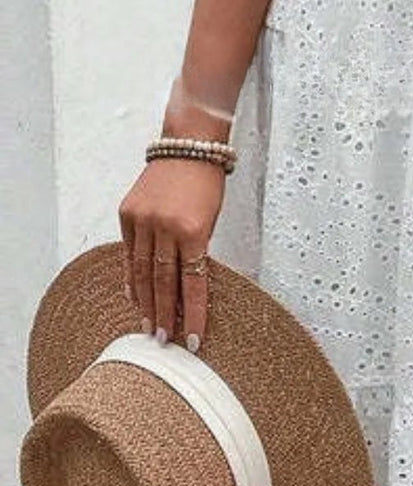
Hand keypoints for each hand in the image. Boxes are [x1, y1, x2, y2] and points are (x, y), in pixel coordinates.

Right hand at [118, 158, 225, 353]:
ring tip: (147, 325)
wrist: (187, 145)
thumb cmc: (207, 183)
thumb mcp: (212, 217)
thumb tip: (185, 287)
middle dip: (164, 314)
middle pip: (163, 282)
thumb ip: (197, 250)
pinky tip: (132, 296)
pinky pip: (128, 252)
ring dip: (145, 302)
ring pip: (141, 271)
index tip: (193, 338)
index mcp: (193, 230)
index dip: (193, 313)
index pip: (193, 283)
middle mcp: (165, 227)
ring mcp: (143, 220)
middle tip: (163, 340)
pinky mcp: (127, 214)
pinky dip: (131, 276)